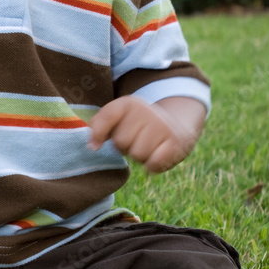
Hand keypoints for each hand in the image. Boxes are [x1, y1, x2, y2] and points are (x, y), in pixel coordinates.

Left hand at [87, 95, 204, 173]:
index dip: (98, 134)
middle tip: (135, 141)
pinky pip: (153, 164)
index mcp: (129, 103)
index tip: (95, 146)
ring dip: (140, 156)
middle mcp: (146, 111)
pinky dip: (152, 166)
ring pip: (137, 154)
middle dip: (124, 147)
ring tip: (147, 147)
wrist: (175, 128)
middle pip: (121, 142)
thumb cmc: (137, 127)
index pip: (107, 116)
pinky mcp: (176, 143)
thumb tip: (93, 146)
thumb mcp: (118, 119)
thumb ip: (98, 126)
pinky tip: (156, 156)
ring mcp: (163, 126)